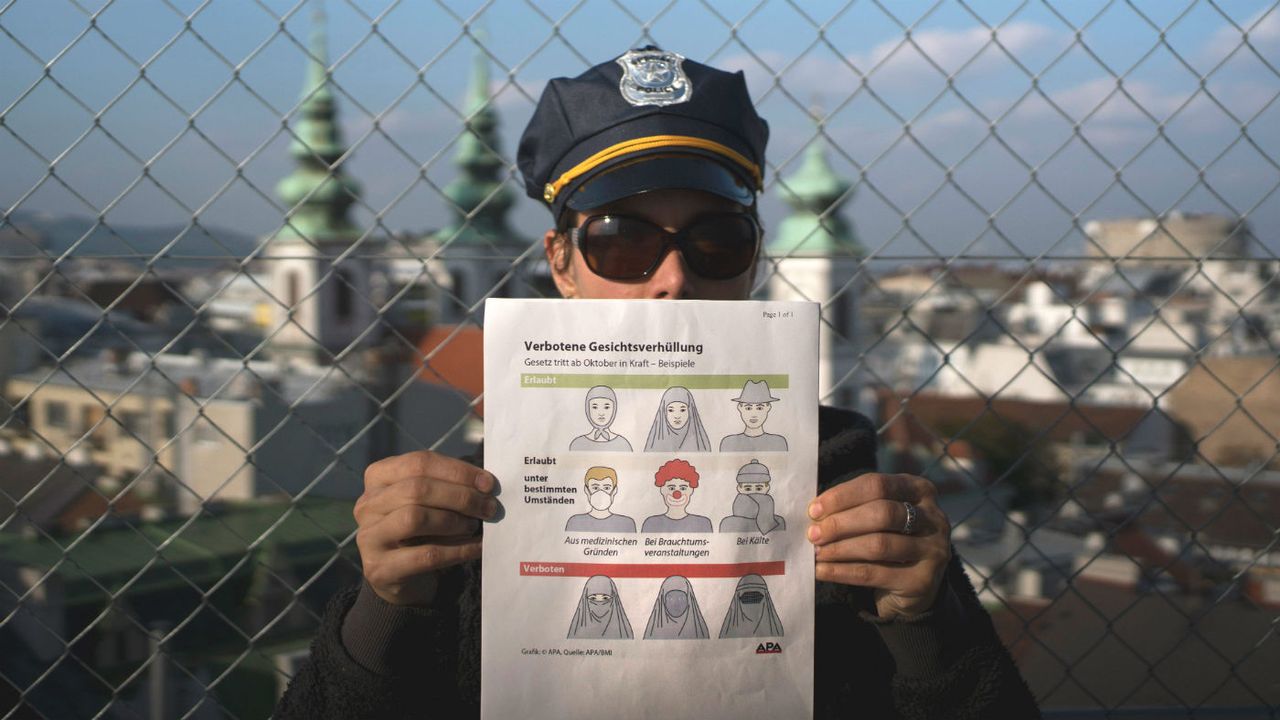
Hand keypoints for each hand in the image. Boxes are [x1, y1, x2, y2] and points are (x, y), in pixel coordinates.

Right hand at [354, 451, 497, 605]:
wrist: (401, 576)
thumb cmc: (420, 529)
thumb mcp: (428, 500)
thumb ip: (448, 486)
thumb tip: (485, 484)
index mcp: (378, 477)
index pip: (418, 463)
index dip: (457, 471)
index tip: (488, 483)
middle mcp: (367, 505)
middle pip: (417, 489)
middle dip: (460, 496)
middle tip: (489, 507)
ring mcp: (368, 537)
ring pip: (415, 518)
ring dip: (454, 521)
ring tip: (474, 526)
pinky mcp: (380, 569)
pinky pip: (426, 555)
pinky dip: (458, 550)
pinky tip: (476, 547)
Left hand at [807, 472, 950, 618]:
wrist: (912, 587)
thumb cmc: (888, 541)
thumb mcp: (877, 518)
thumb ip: (854, 508)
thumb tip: (814, 512)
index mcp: (920, 490)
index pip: (877, 485)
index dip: (842, 496)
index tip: (814, 510)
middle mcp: (933, 517)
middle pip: (881, 513)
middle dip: (841, 523)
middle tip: (813, 534)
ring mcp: (933, 550)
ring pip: (878, 544)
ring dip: (840, 548)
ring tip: (816, 553)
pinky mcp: (922, 580)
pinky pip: (874, 573)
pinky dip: (842, 571)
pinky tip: (821, 571)